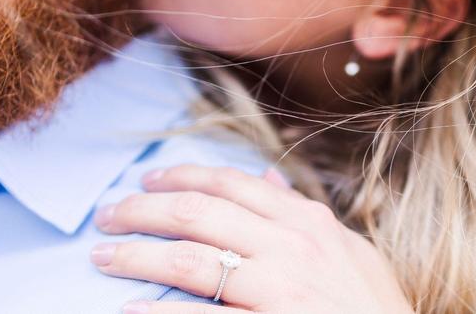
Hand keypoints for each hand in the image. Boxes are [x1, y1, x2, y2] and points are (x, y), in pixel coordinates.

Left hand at [89, 164, 412, 313]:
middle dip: (143, 211)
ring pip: (190, 261)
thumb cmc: (373, 309)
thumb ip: (305, 212)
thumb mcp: (351, 252)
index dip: (179, 177)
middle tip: (108, 216)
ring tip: (102, 256)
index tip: (146, 180)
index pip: (229, 184)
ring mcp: (280, 291)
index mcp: (307, 222)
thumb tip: (268, 176)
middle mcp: (291, 248)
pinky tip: (129, 308)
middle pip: (197, 215)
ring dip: (137, 256)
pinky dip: (158, 313)